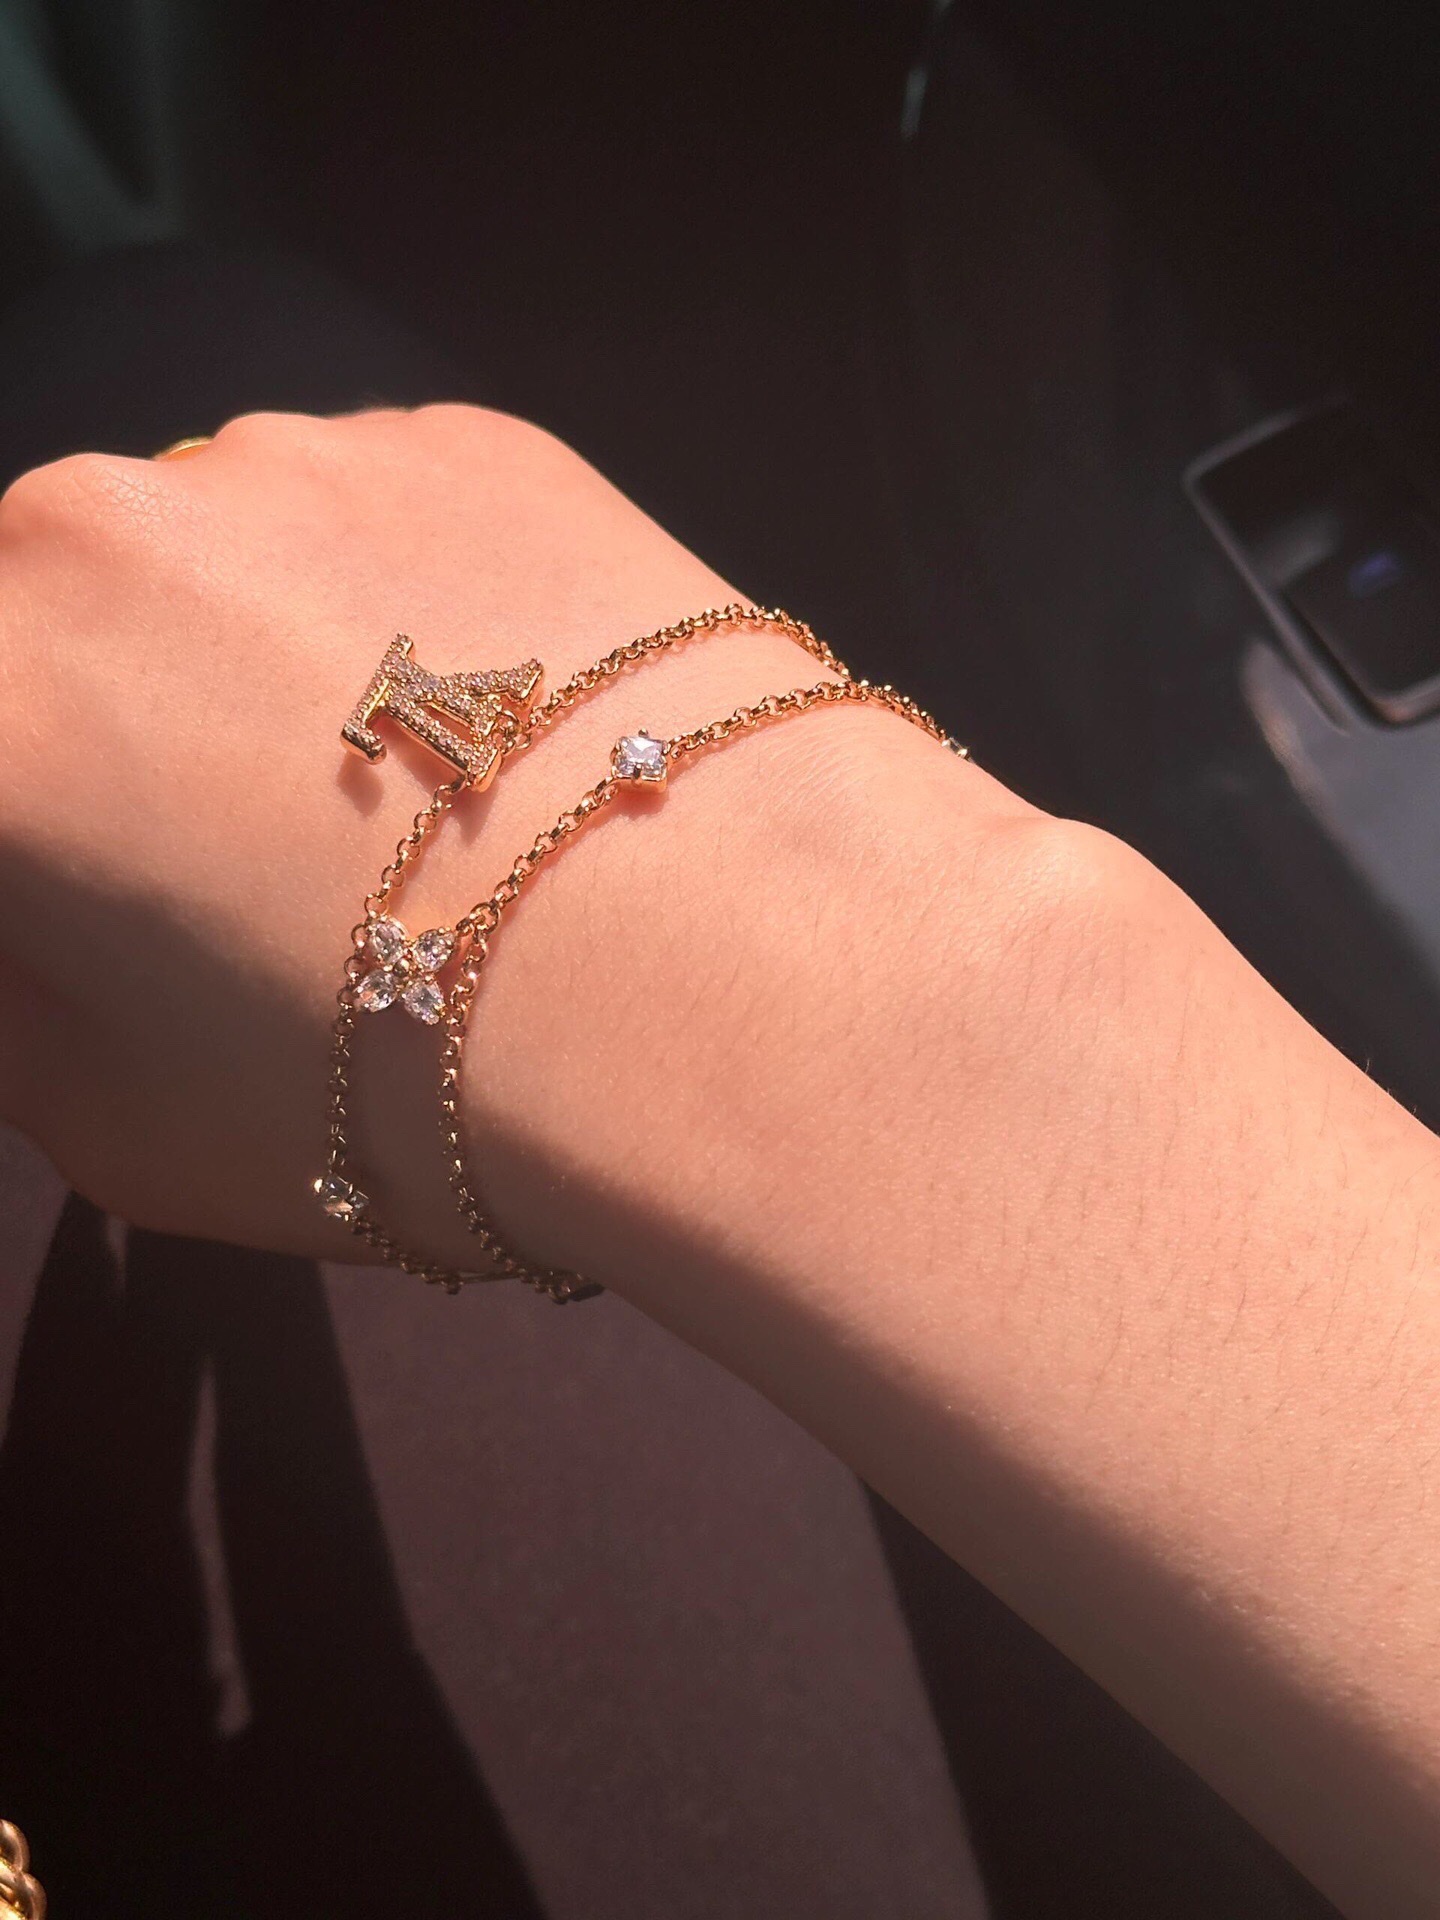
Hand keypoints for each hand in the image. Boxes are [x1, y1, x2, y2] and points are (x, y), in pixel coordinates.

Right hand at [0, 403, 1018, 1263]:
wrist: (738, 983)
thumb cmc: (405, 1097)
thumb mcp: (117, 1127)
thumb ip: (27, 992)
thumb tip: (46, 917)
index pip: (6, 749)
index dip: (56, 845)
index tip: (122, 903)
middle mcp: (94, 538)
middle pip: (61, 624)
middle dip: (118, 730)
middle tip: (250, 861)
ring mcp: (292, 460)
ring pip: (222, 553)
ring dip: (265, 654)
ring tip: (421, 803)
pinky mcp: (465, 435)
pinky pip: (382, 520)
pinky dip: (412, 608)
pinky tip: (516, 730)